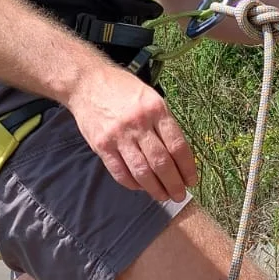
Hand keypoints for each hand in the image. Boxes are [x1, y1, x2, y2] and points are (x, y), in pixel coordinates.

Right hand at [66, 62, 197, 203]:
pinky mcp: (102, 145)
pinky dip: (132, 184)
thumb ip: (163, 122)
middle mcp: (139, 123)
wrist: (86, 82)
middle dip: (174, 183)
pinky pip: (120, 172)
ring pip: (142, 171)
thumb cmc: (122, 89)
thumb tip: (178, 154)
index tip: (192, 180)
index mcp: (156, 109)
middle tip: (180, 195)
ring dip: (155, 188)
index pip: (177, 145)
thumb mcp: (150, 96)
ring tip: (163, 196)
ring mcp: (119, 135)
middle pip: (161, 162)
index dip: (187, 167)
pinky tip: (141, 187)